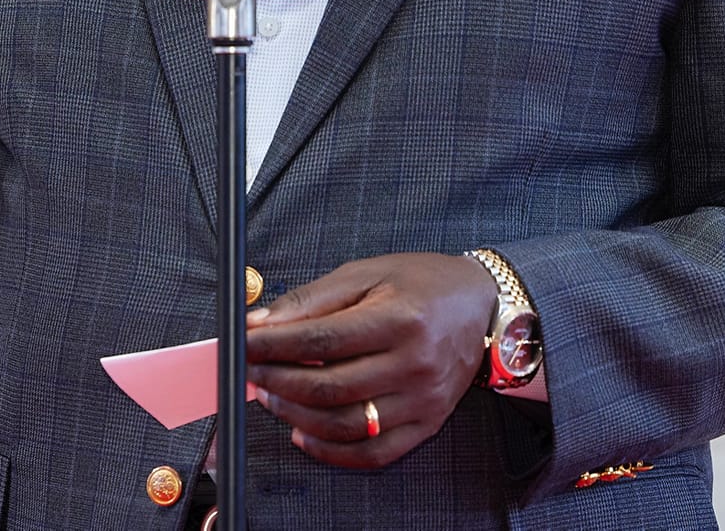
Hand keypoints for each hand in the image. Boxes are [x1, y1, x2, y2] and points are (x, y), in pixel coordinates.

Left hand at [245, 252, 497, 468]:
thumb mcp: (366, 273)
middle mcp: (414, 364)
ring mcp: (423, 400)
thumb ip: (311, 299)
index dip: (274, 345)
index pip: (322, 339)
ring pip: (347, 424)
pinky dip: (332, 451)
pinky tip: (303, 433)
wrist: (481, 305)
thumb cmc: (421, 283)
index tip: (244, 343)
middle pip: (330, 386)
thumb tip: (261, 323)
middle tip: (250, 371)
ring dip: (296, 415)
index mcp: (399, 318)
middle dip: (278, 381)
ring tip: (271, 397)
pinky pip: (374, 452)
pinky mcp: (428, 424)